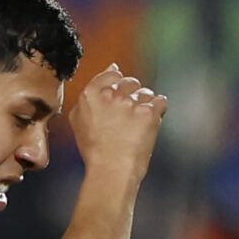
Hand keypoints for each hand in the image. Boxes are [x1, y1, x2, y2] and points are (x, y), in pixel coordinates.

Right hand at [66, 63, 166, 178]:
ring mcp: (131, 103)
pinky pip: (161, 102)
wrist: (111, 169)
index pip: (111, 74)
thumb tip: (110, 69)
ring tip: (137, 124)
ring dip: (145, 105)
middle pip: (130, 82)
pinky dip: (158, 111)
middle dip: (132, 95)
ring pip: (146, 93)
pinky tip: (149, 122)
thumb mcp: (78, 120)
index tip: (120, 96)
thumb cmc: (95, 149)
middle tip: (128, 115)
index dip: (118, 84)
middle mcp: (110, 95)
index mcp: (90, 95)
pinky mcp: (149, 113)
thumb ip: (90, 94)